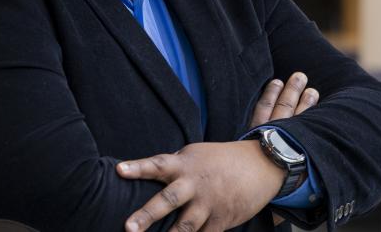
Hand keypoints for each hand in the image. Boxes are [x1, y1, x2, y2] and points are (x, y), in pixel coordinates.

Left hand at [117, 72, 318, 230]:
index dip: (137, 167)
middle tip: (128, 227)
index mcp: (184, 165)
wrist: (261, 164)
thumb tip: (148, 176)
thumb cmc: (220, 159)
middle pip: (168, 200)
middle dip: (147, 215)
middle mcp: (194, 184)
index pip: (156, 165)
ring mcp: (209, 204)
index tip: (119, 171)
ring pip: (185, 226)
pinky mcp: (222, 220)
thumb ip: (173, 167)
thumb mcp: (195, 155)